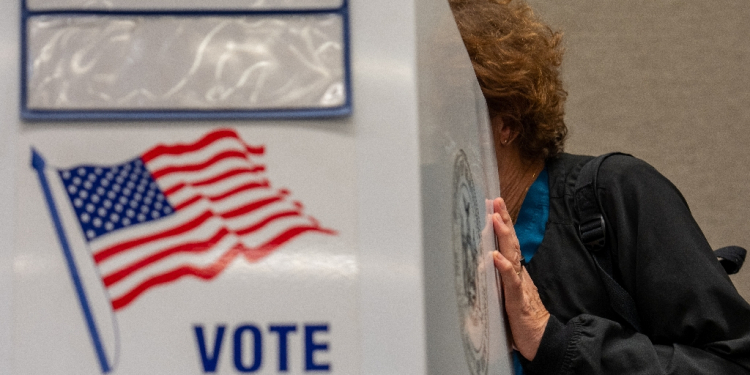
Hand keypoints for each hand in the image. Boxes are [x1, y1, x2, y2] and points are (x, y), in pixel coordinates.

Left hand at [492, 197, 549, 360]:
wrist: (542, 341)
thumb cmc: (523, 319)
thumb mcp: (506, 295)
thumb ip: (497, 281)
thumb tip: (481, 266)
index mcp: (515, 273)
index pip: (509, 244)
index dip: (503, 225)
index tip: (494, 206)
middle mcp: (519, 274)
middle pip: (512, 243)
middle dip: (504, 221)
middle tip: (495, 201)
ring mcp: (519, 286)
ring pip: (512, 256)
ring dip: (504, 236)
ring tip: (495, 218)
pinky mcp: (517, 301)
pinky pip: (510, 281)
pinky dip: (503, 268)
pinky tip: (495, 256)